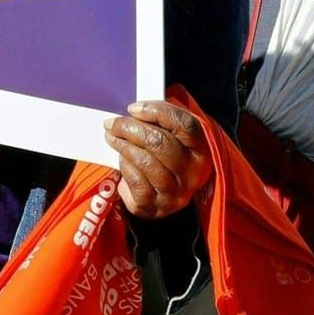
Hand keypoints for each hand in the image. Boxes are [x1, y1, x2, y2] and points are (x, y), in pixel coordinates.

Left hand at [103, 100, 211, 218]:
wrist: (162, 197)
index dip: (157, 112)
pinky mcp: (156, 206)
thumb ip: (161, 121)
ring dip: (123, 145)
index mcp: (202, 149)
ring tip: (112, 137)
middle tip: (113, 123)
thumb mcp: (171, 137)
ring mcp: (176, 192)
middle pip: (160, 142)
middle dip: (130, 128)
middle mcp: (193, 172)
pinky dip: (124, 165)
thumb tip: (135, 109)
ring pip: (145, 161)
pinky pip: (135, 180)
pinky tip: (121, 159)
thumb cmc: (164, 158)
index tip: (133, 108)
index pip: (185, 124)